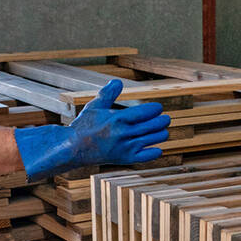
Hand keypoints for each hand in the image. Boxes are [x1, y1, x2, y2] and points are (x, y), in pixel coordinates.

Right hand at [13, 79, 170, 179]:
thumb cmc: (85, 125)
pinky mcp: (125, 159)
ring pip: (153, 140)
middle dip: (162, 121)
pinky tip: (157, 147)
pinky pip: (146, 156)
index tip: (158, 108)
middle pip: (153, 125)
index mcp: (118, 118)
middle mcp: (123, 133)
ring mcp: (125, 147)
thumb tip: (117, 81)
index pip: (146, 112)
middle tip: (165, 118)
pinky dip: (155, 152)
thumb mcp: (95, 106)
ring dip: (161, 134)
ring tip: (163, 130)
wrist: (75, 148)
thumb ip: (108, 93)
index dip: (155, 109)